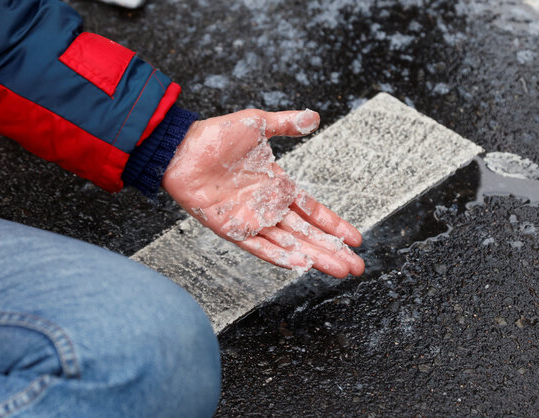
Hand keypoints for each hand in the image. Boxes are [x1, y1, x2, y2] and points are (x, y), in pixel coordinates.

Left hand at [162, 109, 364, 277]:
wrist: (182, 148)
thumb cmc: (216, 135)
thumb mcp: (258, 124)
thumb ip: (286, 124)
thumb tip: (315, 116)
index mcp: (277, 185)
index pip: (312, 210)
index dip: (333, 225)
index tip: (356, 239)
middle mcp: (267, 206)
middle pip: (306, 234)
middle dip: (333, 250)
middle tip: (357, 267)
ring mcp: (250, 219)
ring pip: (289, 243)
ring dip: (314, 257)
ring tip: (339, 270)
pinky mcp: (231, 228)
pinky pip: (259, 246)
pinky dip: (280, 256)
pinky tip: (301, 265)